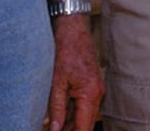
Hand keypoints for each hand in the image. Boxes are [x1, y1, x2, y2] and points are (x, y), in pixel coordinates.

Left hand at [46, 16, 102, 130]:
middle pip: (84, 123)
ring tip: (52, 126)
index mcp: (90, 94)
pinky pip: (82, 104)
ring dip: (69, 123)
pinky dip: (71, 112)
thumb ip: (56, 109)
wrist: (73, 28)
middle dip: (69, 130)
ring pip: (83, 115)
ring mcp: (95, 89)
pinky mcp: (90, 85)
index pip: (84, 128)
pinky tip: (58, 116)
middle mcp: (97, 94)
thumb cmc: (65, 51)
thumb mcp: (56, 82)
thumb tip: (55, 130)